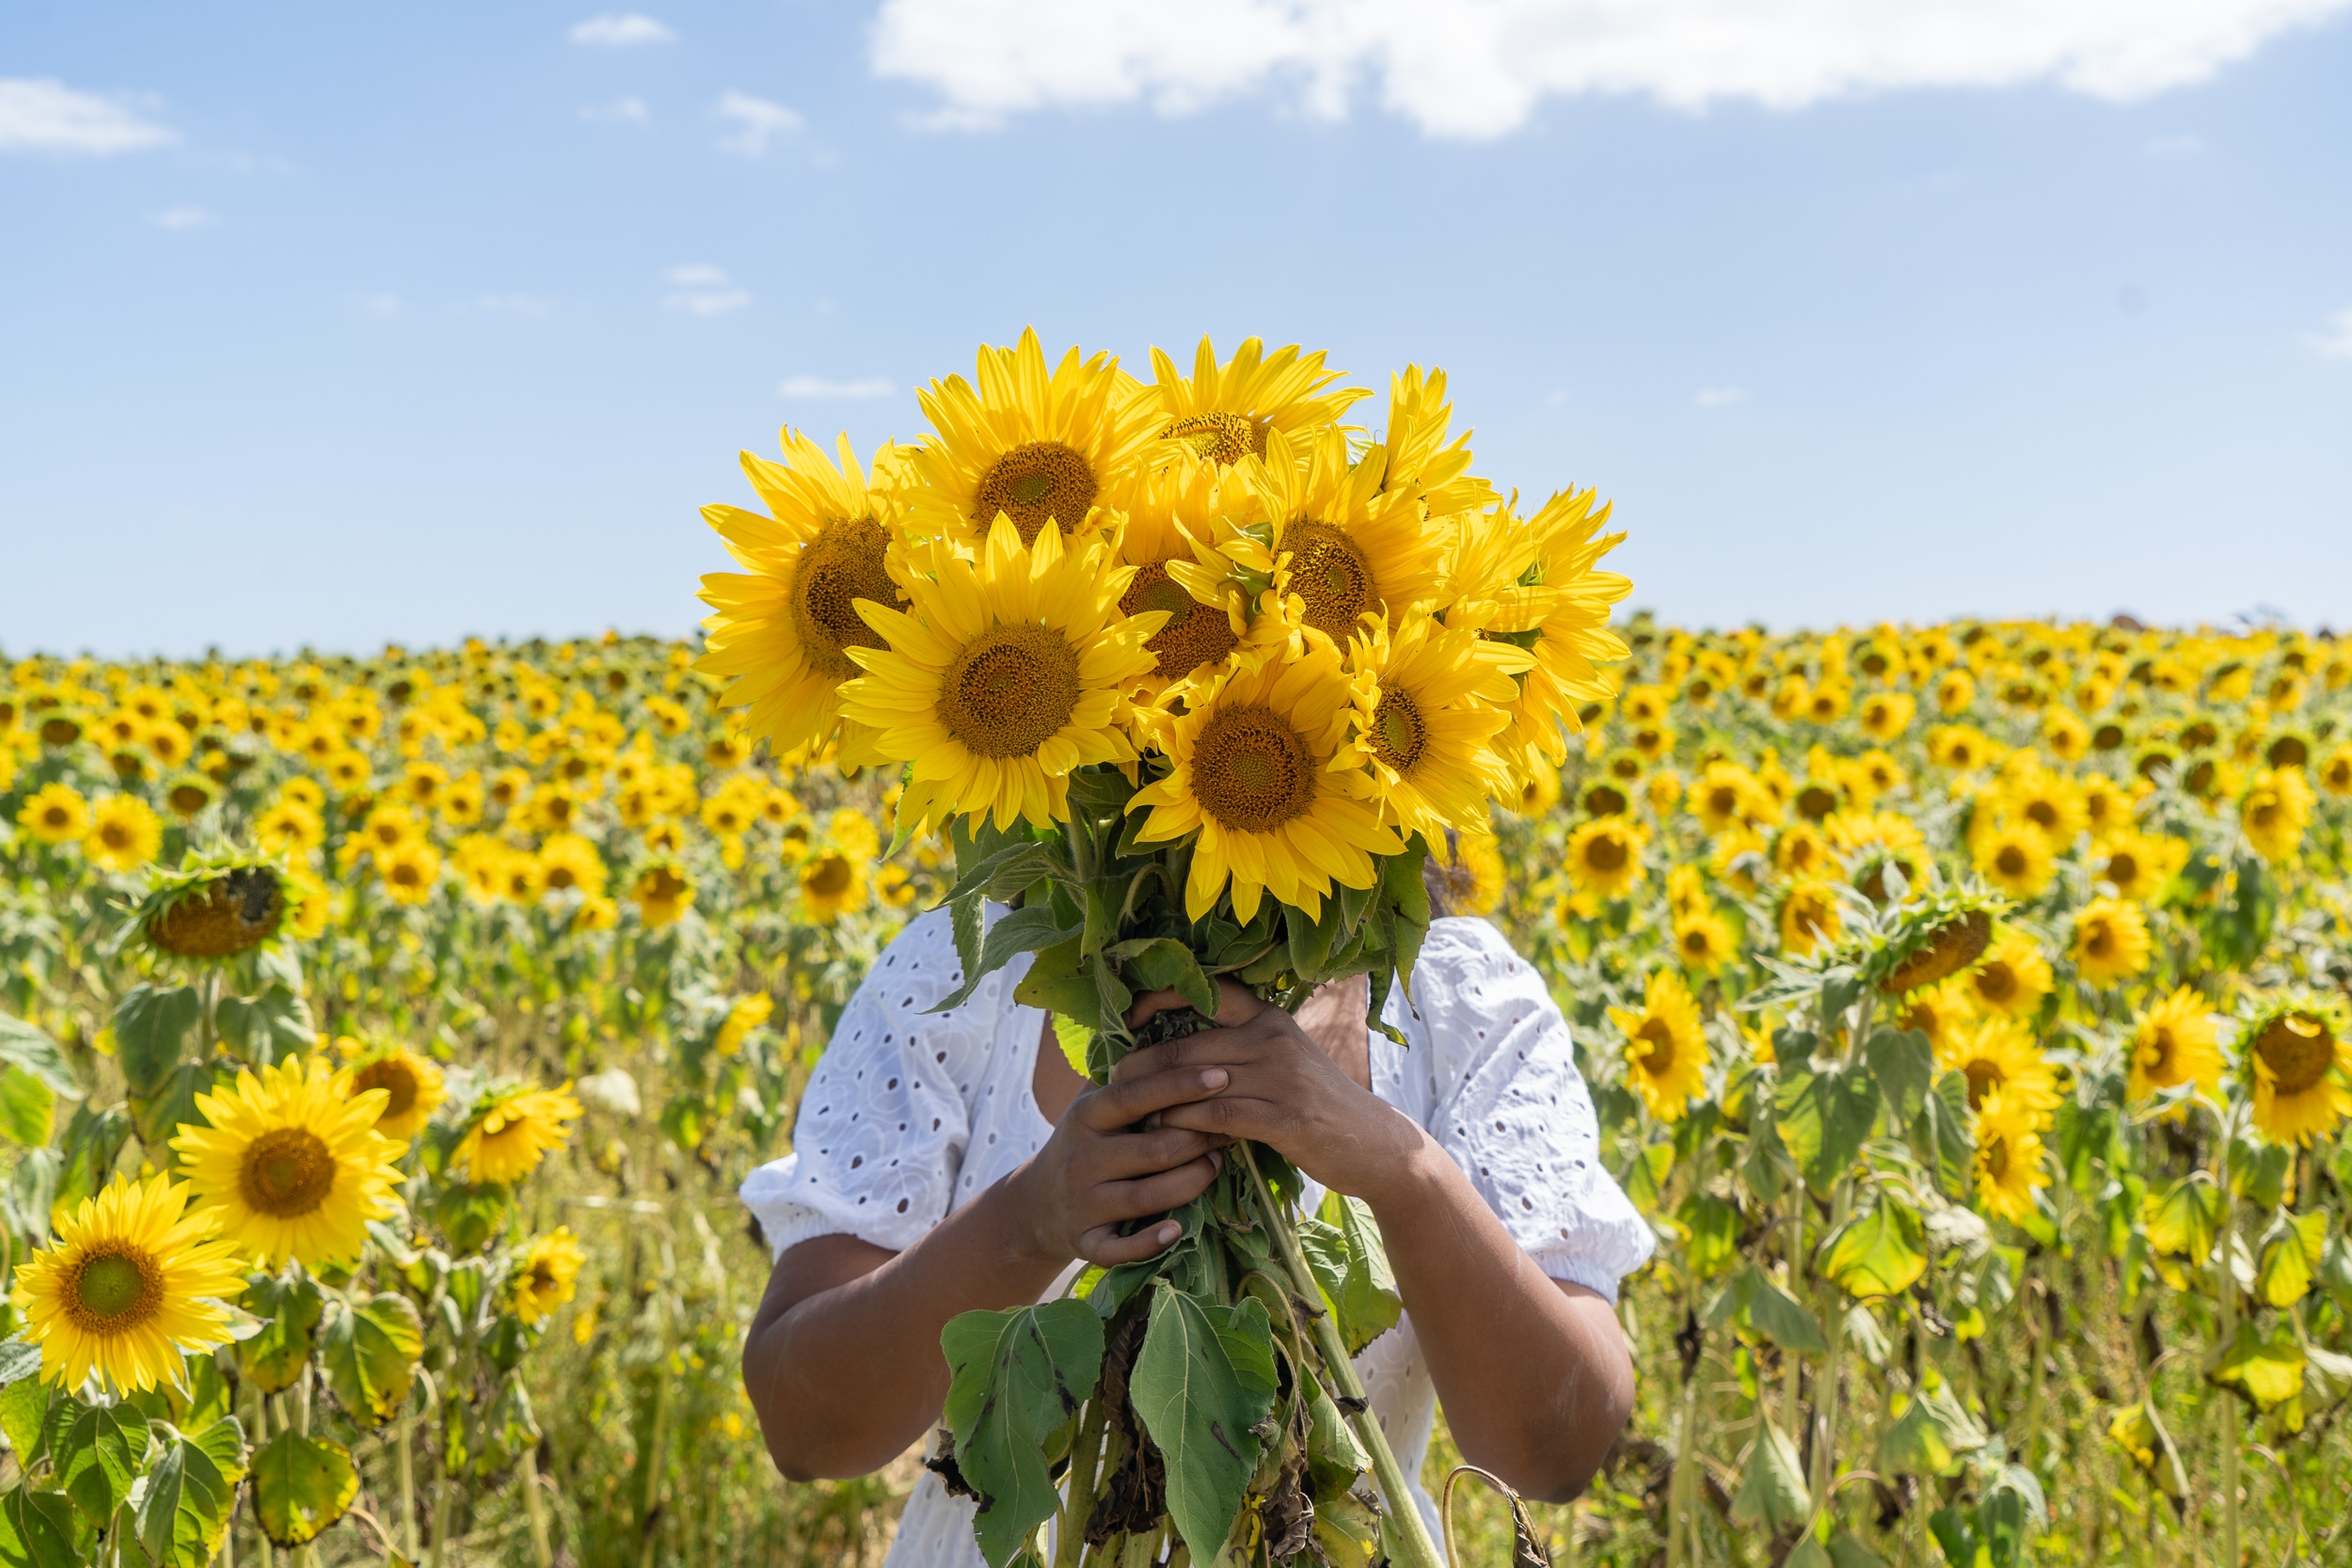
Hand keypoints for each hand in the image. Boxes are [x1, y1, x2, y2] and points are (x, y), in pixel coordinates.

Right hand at [1007, 1058, 1230, 1268]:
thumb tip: (1167, 1018)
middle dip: (1200, 1138)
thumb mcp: (1093, 1103)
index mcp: (1086, 1116)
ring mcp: (1083, 1202)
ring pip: (1148, 1196)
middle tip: (1233, 1128)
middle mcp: (1083, 1158)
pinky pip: (1121, 1248)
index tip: (1221, 1074)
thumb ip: (1126, 1073)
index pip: (1135, 1095)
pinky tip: (1177, 1229)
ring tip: (1216, 1166)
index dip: (1178, 1085)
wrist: (1037, 1205)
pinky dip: (1150, 1241)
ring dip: (1191, 1182)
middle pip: (1154, 1149)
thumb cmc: (1085, 1142)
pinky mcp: (1086, 1242)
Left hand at [1115, 981, 1429, 1203]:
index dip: (1162, 996)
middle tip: (1112, 1084)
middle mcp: (1273, 1039)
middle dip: (1142, 1066)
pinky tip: (1170, 1140)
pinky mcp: (1286, 1117)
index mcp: (1270, 1018)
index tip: (1128, 1015)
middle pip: (1187, 1046)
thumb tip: (1178, 1056)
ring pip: (1195, 1084)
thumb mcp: (1285, 1062)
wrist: (1375, 1144)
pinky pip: (1218, 1118)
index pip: (1209, 991)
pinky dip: (1187, 1129)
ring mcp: (1281, 1078)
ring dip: (1158, 1105)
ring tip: (1132, 1118)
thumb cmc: (1320, 1105)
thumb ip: (1241, 1050)